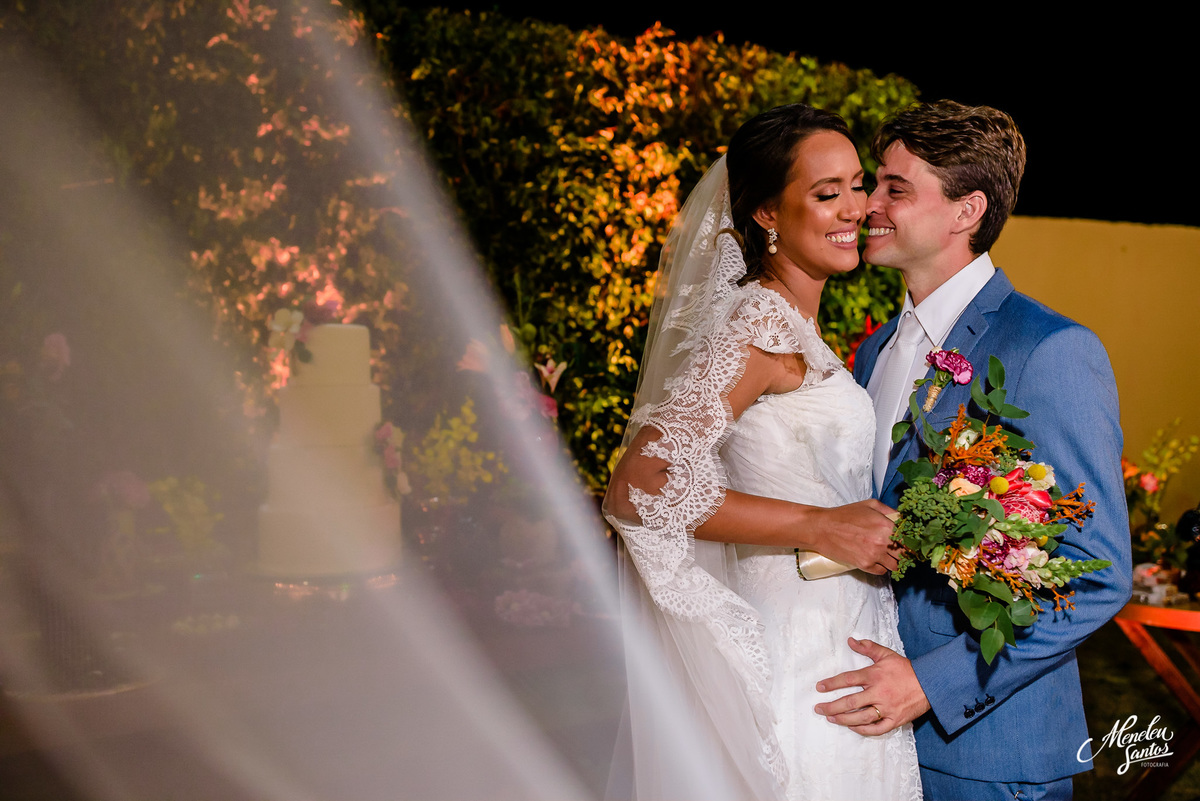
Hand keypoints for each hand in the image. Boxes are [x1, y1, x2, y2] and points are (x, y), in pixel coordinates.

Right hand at [808, 500, 900, 574]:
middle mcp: (883, 543)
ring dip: (893, 561)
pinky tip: (877, 560)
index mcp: (886, 526)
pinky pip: (882, 572)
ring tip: (887, 555)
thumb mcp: (870, 505)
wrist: (822, 528)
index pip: (909, 540)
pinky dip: (882, 567)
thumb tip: (903, 518)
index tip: (909, 543)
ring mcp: (874, 556)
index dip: (911, 542)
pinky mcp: (864, 565)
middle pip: (904, 555)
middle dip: (903, 552)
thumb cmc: (845, 515)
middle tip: (898, 549)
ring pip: (895, 566)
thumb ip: (889, 511)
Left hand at [813, 637, 929, 734]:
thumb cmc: (906, 669)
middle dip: (831, 707)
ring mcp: (887, 708)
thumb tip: (850, 641)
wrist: (930, 684)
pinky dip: (863, 730)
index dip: (832, 684)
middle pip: (850, 702)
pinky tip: (852, 727)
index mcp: (875, 676)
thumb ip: (868, 647)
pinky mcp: (895, 720)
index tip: (819, 688)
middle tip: (819, 709)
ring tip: (831, 719)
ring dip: (843, 719)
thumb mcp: (886, 654)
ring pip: (860, 718)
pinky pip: (876, 729)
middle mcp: (878, 693)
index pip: (848, 680)